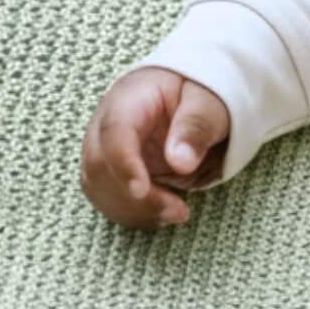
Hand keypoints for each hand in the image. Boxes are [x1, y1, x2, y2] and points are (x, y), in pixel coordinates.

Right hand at [79, 66, 231, 228]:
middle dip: (135, 197)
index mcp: (129, 100)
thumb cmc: (200, 93)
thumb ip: (197, 126)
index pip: (114, 133)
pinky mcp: (112, 173)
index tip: (141, 190)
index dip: (123, 164)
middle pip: (99, 166)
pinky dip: (135, 215)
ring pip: (99, 189)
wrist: (191, 97)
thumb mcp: (210, 102)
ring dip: (136, 210)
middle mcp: (106, 126)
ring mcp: (105, 151)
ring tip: (178, 213)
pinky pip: (110, 200)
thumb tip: (180, 163)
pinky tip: (164, 215)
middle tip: (179, 210)